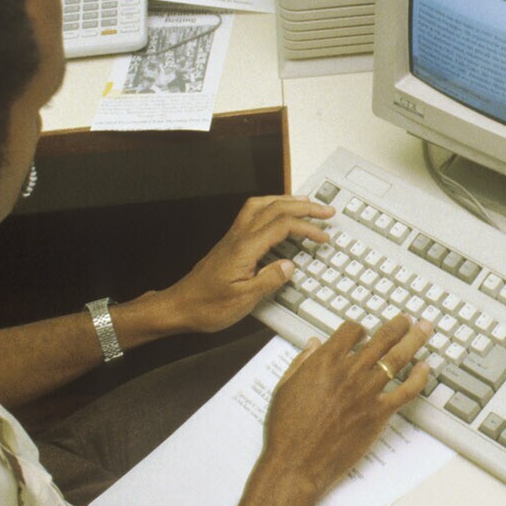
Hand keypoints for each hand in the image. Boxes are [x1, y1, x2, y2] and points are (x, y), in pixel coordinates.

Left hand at [162, 195, 333, 333]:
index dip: (307, 228)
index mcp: (245, 248)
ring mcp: (233, 237)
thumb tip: (290, 266)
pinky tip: (277, 213)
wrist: (180, 306)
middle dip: (304, 206)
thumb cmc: (207, 306)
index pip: (282, 226)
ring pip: (262, 205)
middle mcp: (239, 237)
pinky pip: (252, 212)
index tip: (323, 236)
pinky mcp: (230, 242)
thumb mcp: (242, 301)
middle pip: (275, 208)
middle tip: (325, 210)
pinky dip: (271, 206)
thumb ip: (269, 281)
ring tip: (305, 203)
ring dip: (286, 200)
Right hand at [258, 314, 433, 500]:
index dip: (359, 327)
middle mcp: (349, 371)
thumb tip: (313, 344)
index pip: (351, 330)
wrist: (297, 463)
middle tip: (407, 320)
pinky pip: (406, 391)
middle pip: (382, 338)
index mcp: (324, 361)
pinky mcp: (379, 413)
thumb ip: (302, 361)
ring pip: (398, 358)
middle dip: (397, 325)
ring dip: (414, 340)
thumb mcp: (285, 386)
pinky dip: (419, 377)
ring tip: (424, 329)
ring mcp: (367, 392)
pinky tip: (425, 368)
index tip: (364, 330)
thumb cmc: (287, 429)